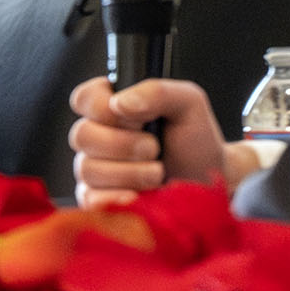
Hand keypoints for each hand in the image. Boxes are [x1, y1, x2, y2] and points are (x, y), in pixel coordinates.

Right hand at [68, 75, 241, 207]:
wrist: (207, 181)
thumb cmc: (194, 140)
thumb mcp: (188, 104)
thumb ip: (156, 92)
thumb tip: (120, 103)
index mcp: (109, 107)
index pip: (83, 99)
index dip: (102, 108)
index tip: (136, 117)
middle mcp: (94, 136)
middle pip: (82, 135)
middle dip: (124, 144)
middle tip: (155, 148)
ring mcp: (91, 168)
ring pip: (87, 169)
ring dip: (130, 172)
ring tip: (157, 173)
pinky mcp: (94, 198)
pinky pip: (90, 198)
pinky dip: (117, 198)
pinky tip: (139, 195)